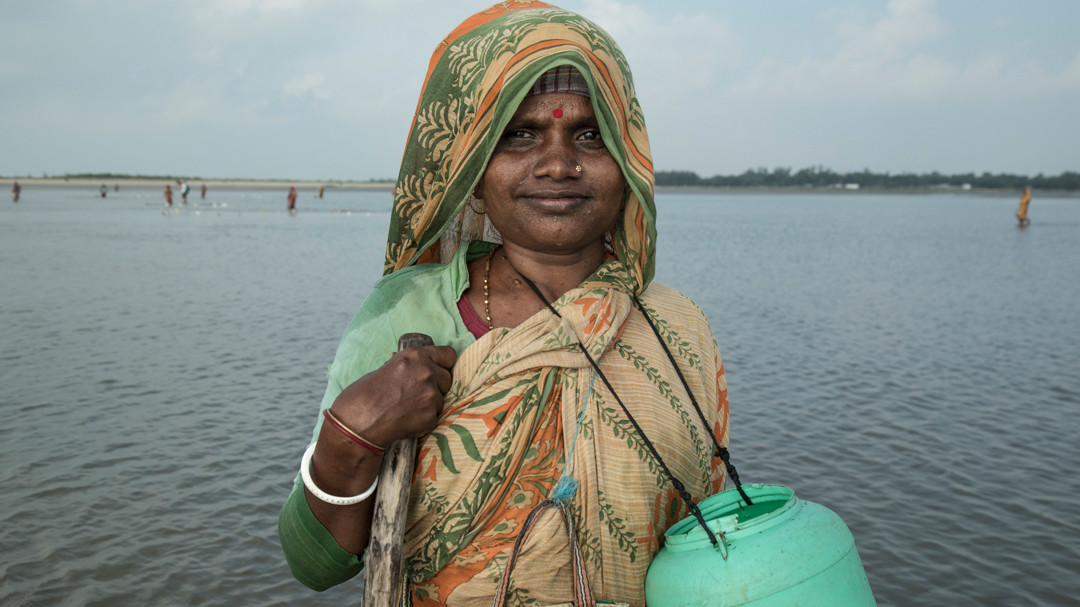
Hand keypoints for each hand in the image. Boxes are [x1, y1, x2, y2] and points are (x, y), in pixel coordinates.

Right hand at [330, 345, 457, 446]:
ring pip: (442, 398)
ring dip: (430, 404)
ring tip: (408, 408)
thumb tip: (420, 364)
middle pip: (448, 378)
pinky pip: (435, 416)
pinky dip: (424, 420)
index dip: (443, 364)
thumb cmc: (365, 394)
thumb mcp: (388, 368)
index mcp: (416, 355)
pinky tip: (407, 420)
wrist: (358, 422)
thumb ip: (410, 366)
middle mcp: (427, 371)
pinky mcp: (431, 415)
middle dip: (437, 386)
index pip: (449, 354)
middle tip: (416, 394)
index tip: (438, 370)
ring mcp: (431, 394)